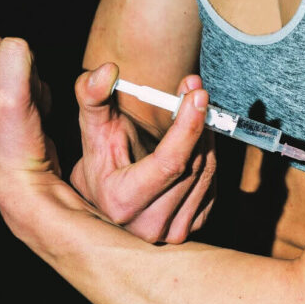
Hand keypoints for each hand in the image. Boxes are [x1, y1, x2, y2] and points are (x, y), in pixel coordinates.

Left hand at [0, 34, 58, 199]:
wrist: (28, 186)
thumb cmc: (12, 152)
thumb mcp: (10, 96)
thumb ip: (15, 57)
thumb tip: (22, 46)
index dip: (12, 70)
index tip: (10, 102)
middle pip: (8, 54)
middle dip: (23, 79)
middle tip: (19, 110)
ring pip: (24, 67)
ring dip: (32, 90)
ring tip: (24, 117)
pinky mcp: (4, 105)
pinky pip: (31, 82)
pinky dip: (37, 99)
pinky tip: (29, 119)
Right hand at [70, 65, 215, 243]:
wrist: (107, 199)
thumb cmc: (100, 160)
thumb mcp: (92, 127)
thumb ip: (92, 96)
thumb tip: (107, 71)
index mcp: (123, 202)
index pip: (169, 163)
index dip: (187, 126)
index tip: (198, 94)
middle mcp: (150, 225)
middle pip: (192, 165)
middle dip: (198, 124)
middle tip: (194, 92)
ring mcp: (173, 231)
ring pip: (207, 173)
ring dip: (205, 138)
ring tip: (191, 113)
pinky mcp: (193, 228)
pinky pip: (212, 185)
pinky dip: (207, 157)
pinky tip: (193, 143)